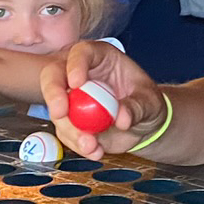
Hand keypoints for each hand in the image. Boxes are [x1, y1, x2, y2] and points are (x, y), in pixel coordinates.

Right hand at [39, 41, 165, 160]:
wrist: (143, 125)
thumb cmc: (146, 102)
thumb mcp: (150, 101)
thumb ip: (137, 107)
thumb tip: (122, 118)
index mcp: (99, 57)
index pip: (81, 53)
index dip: (75, 65)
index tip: (76, 83)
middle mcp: (79, 73)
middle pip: (53, 76)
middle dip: (53, 94)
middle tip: (60, 112)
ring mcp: (71, 98)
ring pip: (57, 109)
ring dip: (70, 129)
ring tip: (92, 145)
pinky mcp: (70, 120)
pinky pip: (65, 132)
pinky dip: (76, 144)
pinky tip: (95, 151)